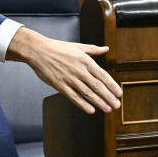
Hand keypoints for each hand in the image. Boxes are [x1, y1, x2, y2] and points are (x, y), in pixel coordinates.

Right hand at [6, 27, 121, 113]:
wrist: (38, 50)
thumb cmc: (58, 48)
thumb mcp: (77, 46)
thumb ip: (93, 49)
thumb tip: (106, 48)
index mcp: (85, 60)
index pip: (102, 75)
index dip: (112, 85)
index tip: (119, 93)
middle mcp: (79, 70)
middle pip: (97, 86)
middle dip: (108, 96)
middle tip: (117, 105)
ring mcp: (69, 78)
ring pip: (87, 93)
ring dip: (99, 102)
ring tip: (107, 109)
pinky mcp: (60, 85)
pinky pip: (73, 97)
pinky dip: (82, 104)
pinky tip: (90, 110)